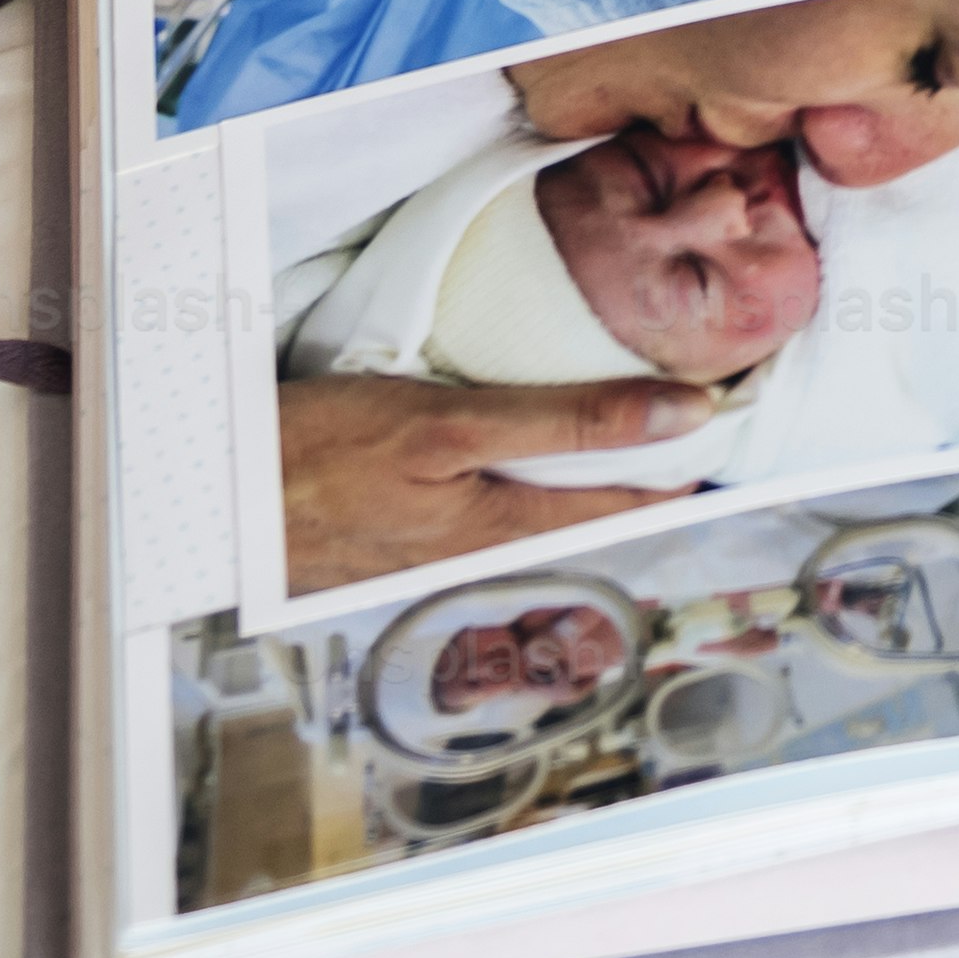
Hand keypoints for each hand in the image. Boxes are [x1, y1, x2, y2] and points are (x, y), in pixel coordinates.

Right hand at [272, 369, 717, 583]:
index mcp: (508, 525)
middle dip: (649, 466)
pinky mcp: (405, 533)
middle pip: (593, 508)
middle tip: (699, 407)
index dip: (693, 459)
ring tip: (629, 416)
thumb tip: (678, 413)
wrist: (214, 494)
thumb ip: (567, 419)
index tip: (744, 413)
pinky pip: (490, 505)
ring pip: (542, 508)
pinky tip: (522, 446)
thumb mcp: (451, 424)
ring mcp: (442, 547)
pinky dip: (526, 473)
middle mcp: (485, 550)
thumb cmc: (320, 456)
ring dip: (588, 469)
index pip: (637, 499)